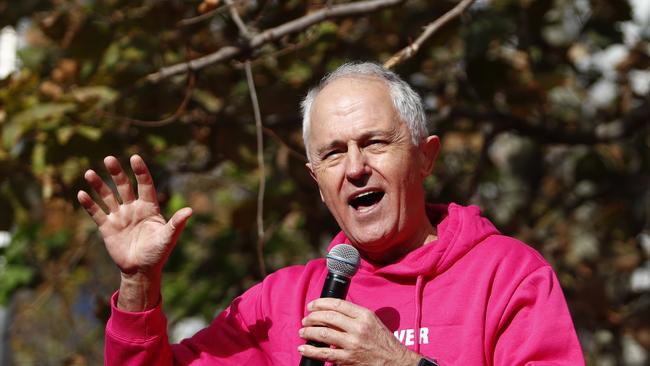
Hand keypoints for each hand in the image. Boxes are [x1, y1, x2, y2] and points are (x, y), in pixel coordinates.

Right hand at [77, 155, 191, 309]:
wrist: (141, 270)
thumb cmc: (158, 253)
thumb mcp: (168, 238)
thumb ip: (176, 223)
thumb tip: (190, 210)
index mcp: (149, 207)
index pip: (145, 184)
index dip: (140, 171)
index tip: (134, 158)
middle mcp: (133, 208)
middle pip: (124, 186)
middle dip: (116, 173)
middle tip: (109, 159)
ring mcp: (119, 216)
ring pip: (107, 196)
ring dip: (98, 185)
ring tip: (89, 173)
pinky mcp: (107, 227)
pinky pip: (96, 213)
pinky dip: (89, 204)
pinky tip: (81, 193)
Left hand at [298, 298, 420, 365]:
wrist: (394, 361)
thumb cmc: (382, 340)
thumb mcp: (372, 320)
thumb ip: (354, 314)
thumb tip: (331, 310)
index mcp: (364, 315)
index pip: (337, 304)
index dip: (320, 303)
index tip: (312, 305)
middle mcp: (358, 328)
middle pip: (328, 318)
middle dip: (312, 317)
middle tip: (305, 319)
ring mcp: (352, 344)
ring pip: (324, 334)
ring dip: (309, 332)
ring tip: (303, 332)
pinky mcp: (348, 359)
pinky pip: (325, 354)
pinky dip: (311, 350)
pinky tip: (303, 348)